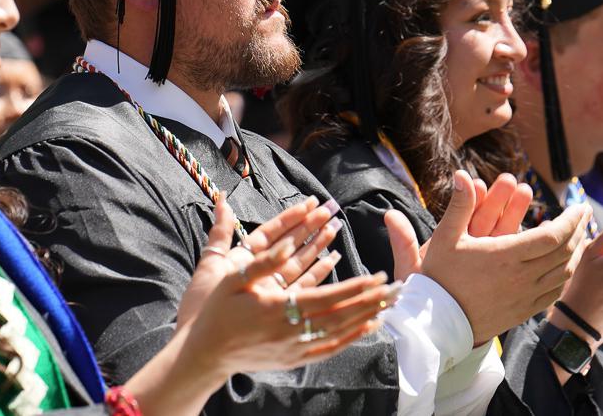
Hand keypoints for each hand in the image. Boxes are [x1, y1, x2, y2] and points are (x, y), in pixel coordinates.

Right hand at [128, 197, 393, 415]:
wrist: (205, 355)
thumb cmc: (216, 313)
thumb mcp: (231, 279)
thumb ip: (263, 261)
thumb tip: (290, 244)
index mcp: (277, 309)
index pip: (328, 296)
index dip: (355, 287)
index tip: (379, 276)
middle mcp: (290, 332)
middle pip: (341, 315)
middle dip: (371, 301)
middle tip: (398, 289)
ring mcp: (293, 349)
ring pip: (339, 333)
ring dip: (366, 317)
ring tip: (389, 305)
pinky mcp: (293, 360)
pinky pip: (329, 349)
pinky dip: (351, 338)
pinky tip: (366, 328)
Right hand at [391, 170, 590, 344]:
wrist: (437, 323)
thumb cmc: (439, 278)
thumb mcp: (445, 238)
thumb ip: (458, 206)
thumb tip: (461, 174)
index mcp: (506, 256)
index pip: (554, 236)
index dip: (572, 220)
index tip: (580, 207)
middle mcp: (522, 277)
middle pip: (565, 252)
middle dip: (580, 230)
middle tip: (584, 215)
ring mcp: (525, 296)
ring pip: (565, 273)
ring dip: (577, 252)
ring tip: (579, 236)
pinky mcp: (524, 311)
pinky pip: (555, 291)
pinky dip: (566, 274)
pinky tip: (564, 265)